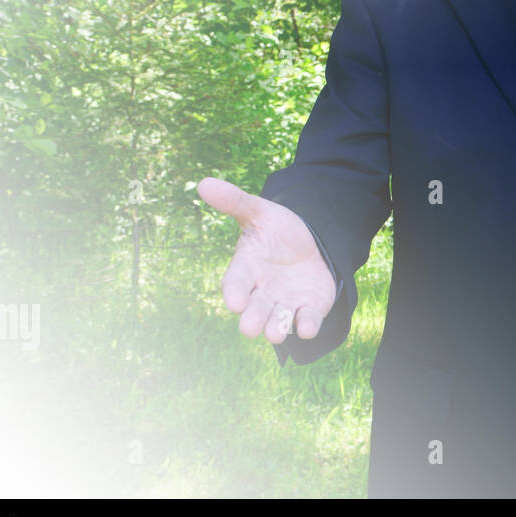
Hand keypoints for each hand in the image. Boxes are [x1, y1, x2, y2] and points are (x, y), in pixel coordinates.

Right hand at [197, 177, 336, 344]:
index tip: (233, 302)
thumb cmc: (277, 230)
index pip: (235, 283)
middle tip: (249, 328)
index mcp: (246, 269)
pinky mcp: (307, 309)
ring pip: (277, 321)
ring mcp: (284, 303)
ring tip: (275, 333)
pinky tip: (307, 328)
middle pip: (254, 308)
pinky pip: (306, 322)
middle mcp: (261, 292)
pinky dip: (306, 326)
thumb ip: (235, 201)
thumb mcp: (259, 211)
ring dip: (276, 328)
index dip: (233, 292)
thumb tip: (204, 183)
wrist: (311, 241)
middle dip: (252, 318)